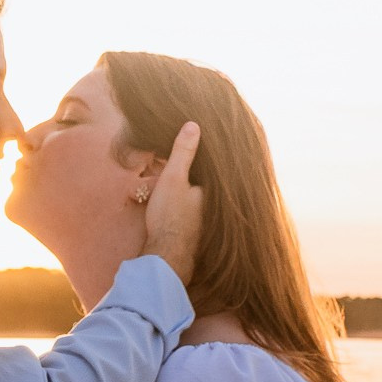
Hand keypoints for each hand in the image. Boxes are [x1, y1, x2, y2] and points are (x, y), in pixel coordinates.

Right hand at [141, 121, 203, 283]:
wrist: (166, 256)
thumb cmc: (170, 217)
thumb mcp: (174, 178)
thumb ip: (183, 153)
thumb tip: (194, 125)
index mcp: (213, 189)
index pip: (210, 165)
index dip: (202, 154)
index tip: (197, 139)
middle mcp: (215, 205)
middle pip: (204, 182)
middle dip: (195, 172)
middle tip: (185, 156)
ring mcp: (207, 219)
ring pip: (197, 196)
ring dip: (190, 189)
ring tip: (176, 175)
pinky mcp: (197, 231)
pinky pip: (192, 209)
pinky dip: (186, 202)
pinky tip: (175, 202)